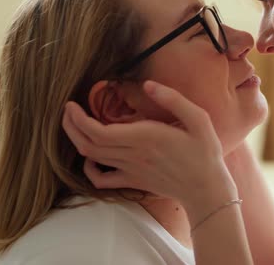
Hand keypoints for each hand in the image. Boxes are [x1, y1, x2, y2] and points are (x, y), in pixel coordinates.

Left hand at [62, 80, 237, 215]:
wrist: (206, 188)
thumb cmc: (204, 153)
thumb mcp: (198, 120)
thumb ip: (173, 99)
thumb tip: (148, 85)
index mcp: (146, 137)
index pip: (98, 130)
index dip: (78, 118)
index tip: (71, 104)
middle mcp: (133, 154)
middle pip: (88, 143)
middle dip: (71, 125)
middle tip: (67, 110)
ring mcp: (131, 170)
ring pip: (92, 157)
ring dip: (76, 141)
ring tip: (73, 125)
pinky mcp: (133, 181)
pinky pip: (102, 180)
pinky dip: (89, 169)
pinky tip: (91, 157)